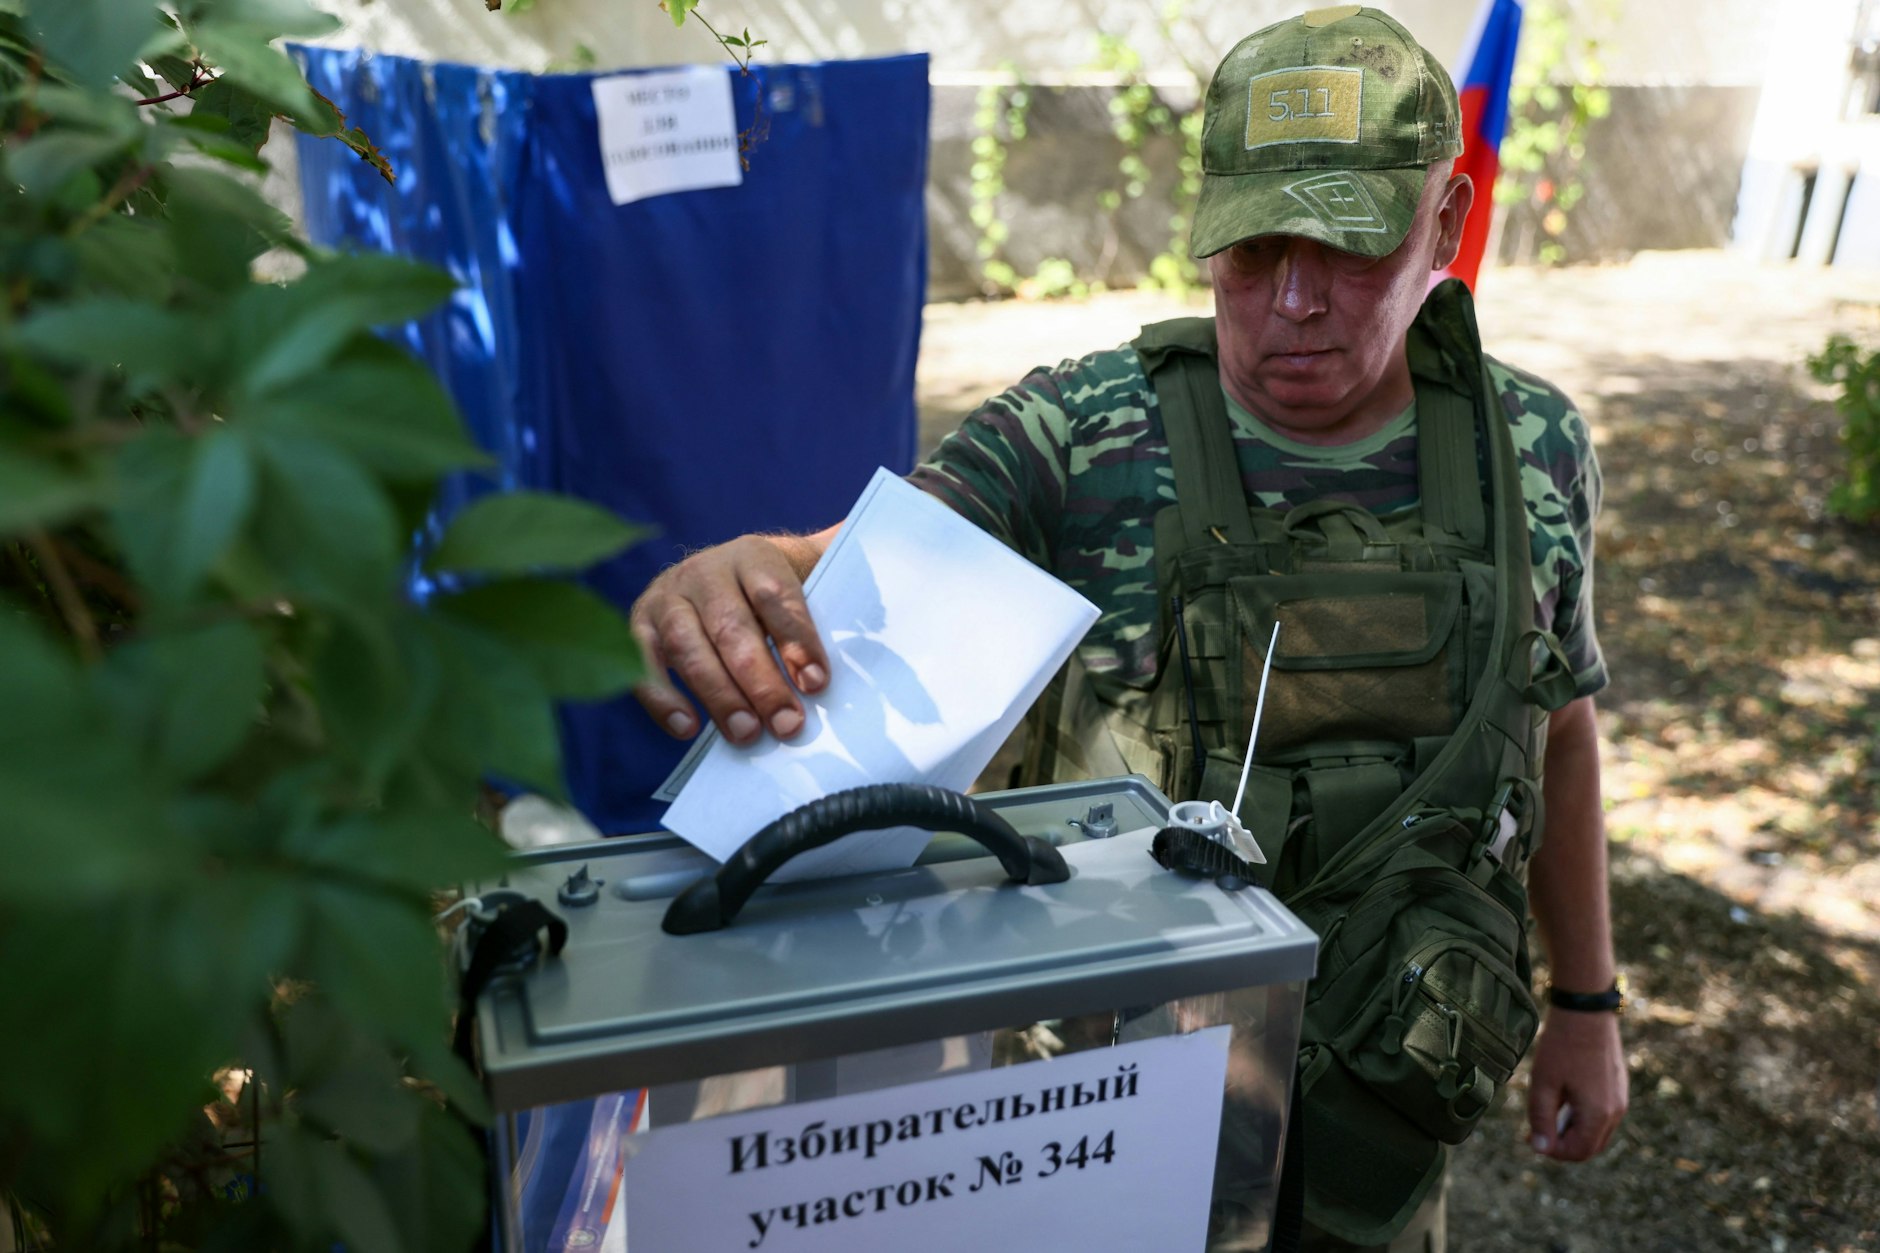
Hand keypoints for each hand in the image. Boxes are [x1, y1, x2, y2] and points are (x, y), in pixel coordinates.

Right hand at [629, 534, 830, 745]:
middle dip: (761, 682)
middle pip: (731, 627)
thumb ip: (832, 605)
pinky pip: (644, 664)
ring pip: (688, 647)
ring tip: (747, 733)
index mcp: (752, 556)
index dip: (796, 640)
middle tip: (787, 724)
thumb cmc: (776, 594)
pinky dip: (663, 698)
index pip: (774, 595)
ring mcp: (667, 597)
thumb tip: (855, 635)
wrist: (728, 573)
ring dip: (719, 695)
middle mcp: (704, 571)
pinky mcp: (641, 625)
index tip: (817, 684)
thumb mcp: (807, 581)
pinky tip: (688, 729)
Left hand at [1525, 1007, 1627, 1160]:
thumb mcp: (1543, 1083)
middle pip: (1590, 1146)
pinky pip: (1602, 1115)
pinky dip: (1582, 1116)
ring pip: (1596, 1131)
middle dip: (1563, 1143)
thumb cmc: (1561, 1047)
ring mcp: (1620, 1099)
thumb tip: (1541, 1149)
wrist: (1586, 1012)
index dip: (1553, 1151)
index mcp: (1599, 1114)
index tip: (1531, 1138)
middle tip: (1536, 1129)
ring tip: (1547, 1111)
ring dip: (1572, 1130)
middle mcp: (1616, 1111)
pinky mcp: (1618, 1087)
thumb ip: (1541, 1119)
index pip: (1578, 1152)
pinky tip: (1563, 1098)